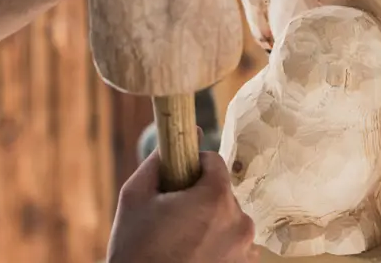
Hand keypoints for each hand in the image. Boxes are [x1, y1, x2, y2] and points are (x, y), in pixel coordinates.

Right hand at [107, 147, 257, 262]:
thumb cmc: (136, 250)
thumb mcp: (135, 196)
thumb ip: (160, 160)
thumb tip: (187, 131)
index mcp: (216, 199)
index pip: (213, 162)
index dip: (192, 166)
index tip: (176, 181)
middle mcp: (240, 222)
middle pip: (221, 193)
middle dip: (200, 198)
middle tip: (172, 217)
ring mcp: (245, 251)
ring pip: (227, 220)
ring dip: (210, 224)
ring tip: (181, 242)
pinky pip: (233, 245)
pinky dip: (217, 247)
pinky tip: (193, 256)